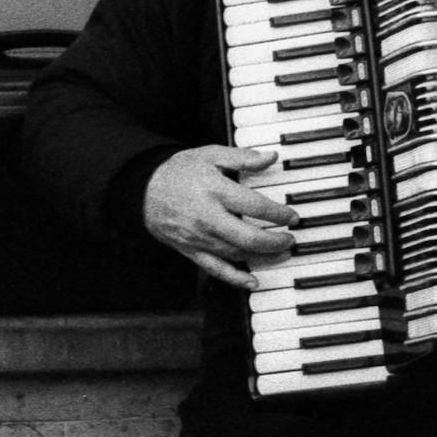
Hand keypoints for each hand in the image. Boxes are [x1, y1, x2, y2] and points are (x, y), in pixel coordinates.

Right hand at [143, 145, 298, 288]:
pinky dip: (236, 279)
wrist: (143, 190)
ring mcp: (199, 238)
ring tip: (279, 252)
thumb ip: (242, 157)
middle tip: (290, 238)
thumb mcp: (210, 154)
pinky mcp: (191, 251)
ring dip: (262, 256)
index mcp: (215, 190)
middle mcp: (208, 217)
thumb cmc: (179, 171)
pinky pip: (216, 270)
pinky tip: (253, 281)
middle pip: (248, 237)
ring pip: (236, 254)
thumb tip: (270, 158)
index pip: (255, 206)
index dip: (279, 214)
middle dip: (276, 241)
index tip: (292, 216)